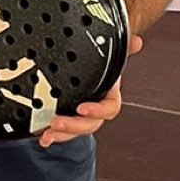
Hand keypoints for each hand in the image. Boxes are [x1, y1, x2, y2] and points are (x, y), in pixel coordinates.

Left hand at [37, 33, 142, 148]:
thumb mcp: (107, 56)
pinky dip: (52, 137)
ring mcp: (81, 118)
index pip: (109, 108)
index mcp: (107, 96)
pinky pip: (62, 133)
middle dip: (73, 125)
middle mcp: (95, 111)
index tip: (82, 108)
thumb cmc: (99, 68)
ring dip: (62, 134)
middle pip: (90, 124)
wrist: (85, 74)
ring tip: (48, 133)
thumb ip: (121, 49)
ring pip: (75, 131)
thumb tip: (136, 41)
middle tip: (57, 121)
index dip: (97, 110)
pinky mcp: (67, 121)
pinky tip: (43, 139)